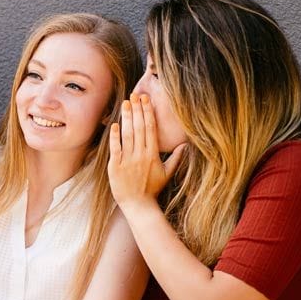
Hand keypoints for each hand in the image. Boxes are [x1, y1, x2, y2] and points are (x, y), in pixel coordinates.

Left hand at [108, 94, 185, 210]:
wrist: (138, 205)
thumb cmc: (152, 189)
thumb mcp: (167, 174)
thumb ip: (176, 158)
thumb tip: (185, 146)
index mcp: (153, 155)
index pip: (150, 129)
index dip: (148, 113)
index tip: (146, 100)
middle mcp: (141, 155)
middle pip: (139, 128)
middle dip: (137, 110)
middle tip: (135, 95)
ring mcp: (128, 160)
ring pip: (128, 135)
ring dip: (127, 118)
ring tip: (125, 103)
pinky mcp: (116, 167)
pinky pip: (116, 148)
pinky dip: (115, 136)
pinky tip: (115, 124)